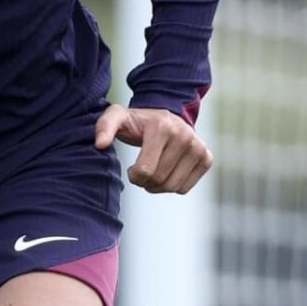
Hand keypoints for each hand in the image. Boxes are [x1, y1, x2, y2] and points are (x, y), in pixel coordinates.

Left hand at [94, 104, 212, 193]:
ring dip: (157, 187)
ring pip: (172, 188)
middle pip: (159, 181)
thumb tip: (99, 144)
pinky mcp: (206, 158)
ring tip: (153, 172)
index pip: (146, 171)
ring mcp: (198, 147)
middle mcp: (184, 135)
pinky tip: (167, 171)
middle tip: (141, 171)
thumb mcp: (117, 118)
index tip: (131, 169)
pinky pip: (184, 189)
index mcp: (162, 127)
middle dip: (145, 182)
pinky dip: (172, 186)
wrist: (165, 117)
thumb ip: (104, 127)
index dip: (134, 176)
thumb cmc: (136, 122)